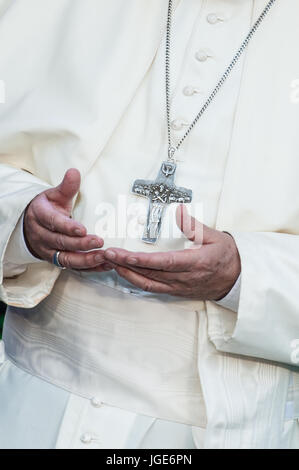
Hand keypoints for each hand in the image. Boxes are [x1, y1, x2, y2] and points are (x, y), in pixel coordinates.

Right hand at [24, 168, 112, 270]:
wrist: (32, 225)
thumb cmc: (47, 208)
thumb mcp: (54, 195)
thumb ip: (66, 187)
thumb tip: (74, 172)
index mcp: (40, 216)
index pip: (53, 222)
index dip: (67, 227)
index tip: (82, 229)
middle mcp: (42, 236)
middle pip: (61, 242)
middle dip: (80, 244)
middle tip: (99, 242)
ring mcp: (49, 250)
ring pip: (66, 259)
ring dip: (86, 260)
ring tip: (103, 257)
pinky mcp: (58, 261)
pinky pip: (73, 267)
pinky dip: (90, 267)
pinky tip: (104, 264)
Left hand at [104, 205, 240, 299]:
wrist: (237, 279)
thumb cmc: (227, 256)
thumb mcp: (215, 236)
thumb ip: (194, 225)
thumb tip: (178, 211)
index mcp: (195, 262)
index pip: (163, 263)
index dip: (140, 260)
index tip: (122, 254)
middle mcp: (185, 278)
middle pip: (149, 274)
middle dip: (125, 264)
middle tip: (107, 254)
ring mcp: (179, 287)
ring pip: (148, 283)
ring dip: (127, 274)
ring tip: (111, 262)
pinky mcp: (176, 291)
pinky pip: (152, 288)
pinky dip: (136, 281)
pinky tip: (125, 273)